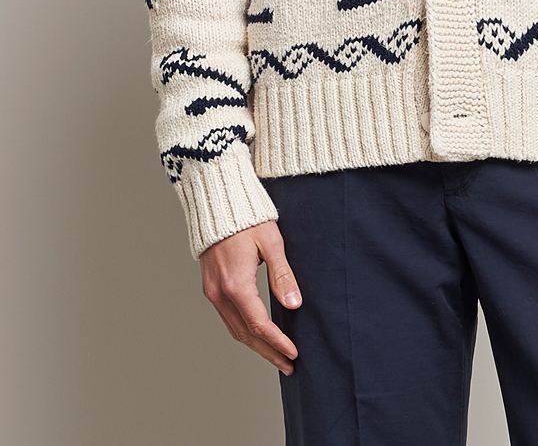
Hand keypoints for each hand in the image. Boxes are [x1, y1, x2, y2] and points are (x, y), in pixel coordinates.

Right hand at [199, 219, 301, 374]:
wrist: (216, 203)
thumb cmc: (247, 218)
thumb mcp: (271, 242)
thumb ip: (282, 275)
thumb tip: (293, 303)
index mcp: (236, 284)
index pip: (259, 325)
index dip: (277, 342)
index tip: (294, 354)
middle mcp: (220, 293)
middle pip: (245, 334)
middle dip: (268, 352)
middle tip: (289, 365)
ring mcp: (212, 291)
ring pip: (234, 329)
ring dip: (255, 345)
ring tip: (276, 356)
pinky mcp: (210, 287)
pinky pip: (227, 318)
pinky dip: (243, 331)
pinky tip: (257, 334)